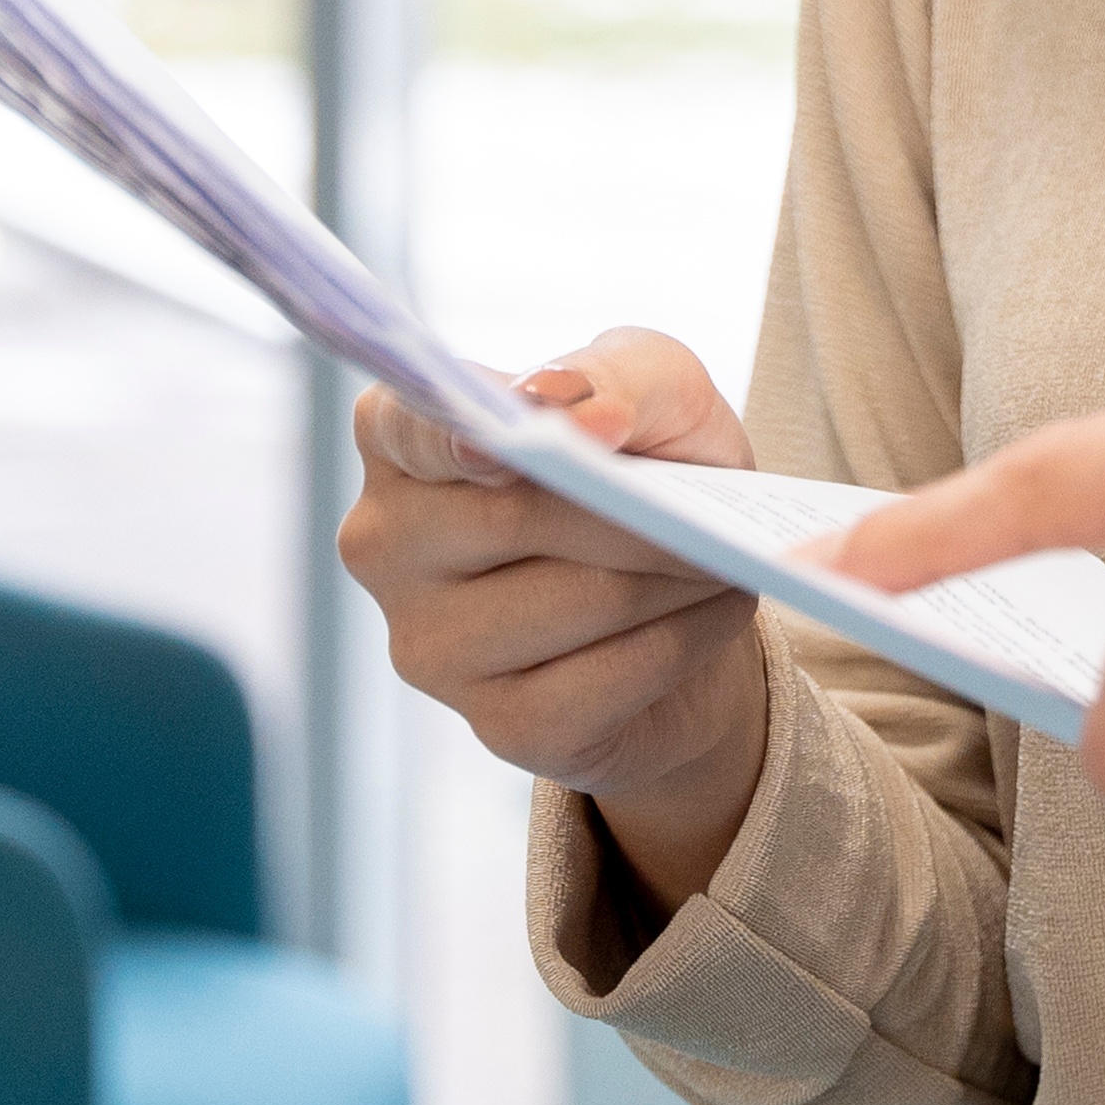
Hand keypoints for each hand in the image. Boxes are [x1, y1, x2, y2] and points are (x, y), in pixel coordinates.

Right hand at [336, 329, 772, 903]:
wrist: (694, 591)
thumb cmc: (649, 463)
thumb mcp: (656, 388)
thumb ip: (618, 377)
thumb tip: (586, 416)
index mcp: (399, 439)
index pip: (403, 425)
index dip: (451, 435)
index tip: (504, 442)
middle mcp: (387, 543)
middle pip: (517, 518)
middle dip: (636, 512)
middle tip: (706, 512)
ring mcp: (430, 647)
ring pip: (580, 600)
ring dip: (678, 575)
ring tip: (717, 557)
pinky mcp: (501, 727)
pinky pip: (612, 679)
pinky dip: (686, 639)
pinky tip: (708, 612)